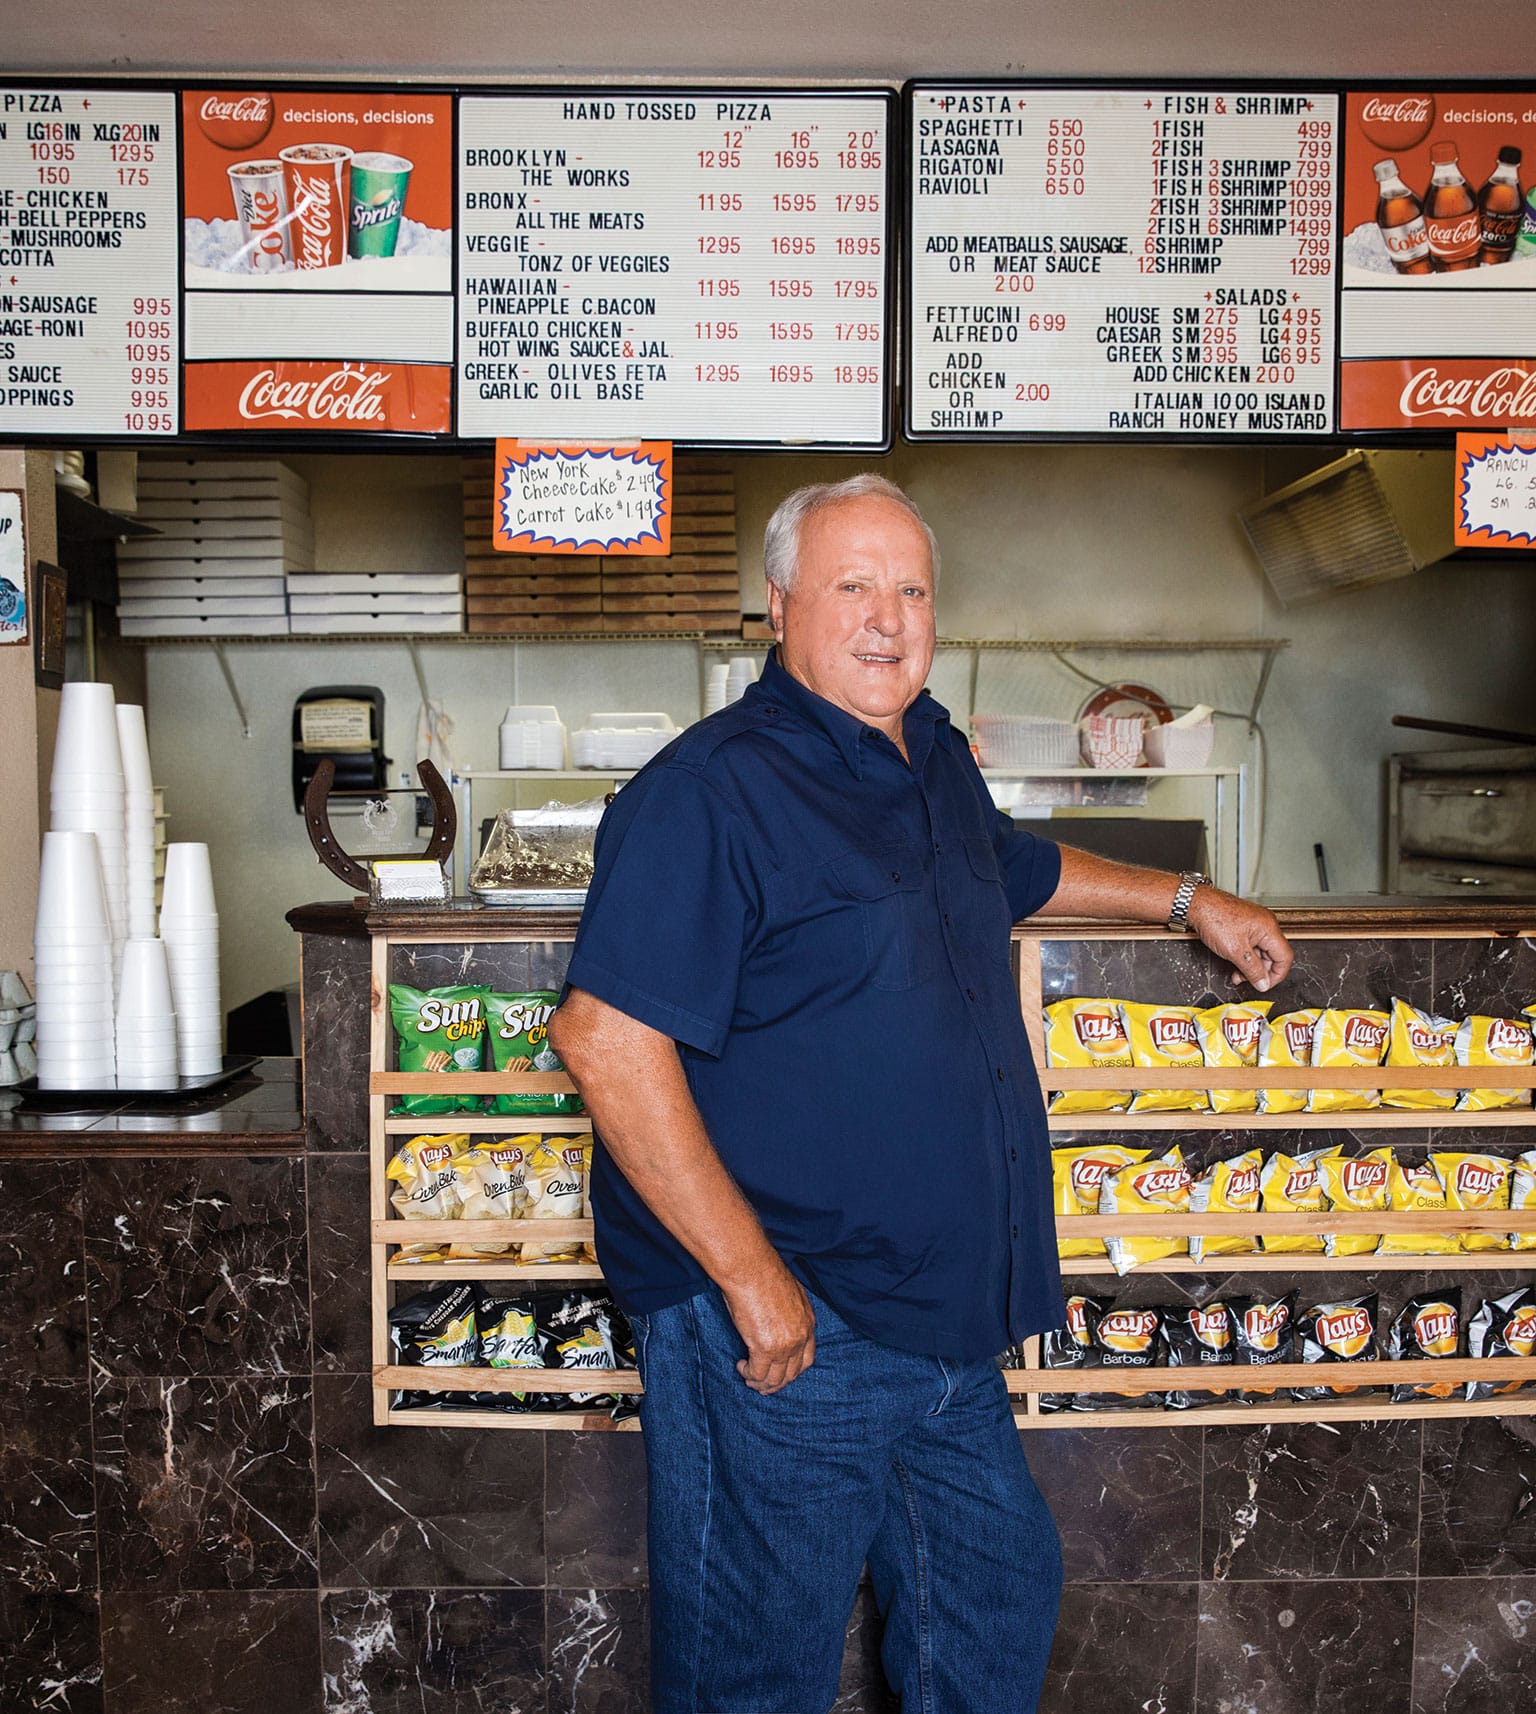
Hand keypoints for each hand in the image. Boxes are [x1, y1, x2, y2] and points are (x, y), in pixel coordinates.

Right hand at [721, 1264, 816, 1394]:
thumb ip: (790, 1312)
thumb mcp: (789, 1293)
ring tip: (749, 1379)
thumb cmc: (764, 1274)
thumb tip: (778, 1322)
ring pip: (775, 1379)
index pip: (807, 1359)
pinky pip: (757, 1374)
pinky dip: (748, 1375)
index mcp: (808, 1322)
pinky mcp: (764, 1348)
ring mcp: (784, 1345)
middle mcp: (800, 1337)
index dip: (793, 1371)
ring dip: (761, 1383)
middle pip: (792, 1373)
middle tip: (763, 1384)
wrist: (751, 1269)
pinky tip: (741, 1367)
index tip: (781, 1374)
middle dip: (777, 1383)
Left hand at [1186, 887, 1292, 992]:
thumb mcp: (1234, 951)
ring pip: (1261, 951)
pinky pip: (1252, 944)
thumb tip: (1263, 983)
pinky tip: (1236, 963)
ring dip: (1251, 966)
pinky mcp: (1246, 924)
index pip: (1285, 957)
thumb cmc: (1213, 918)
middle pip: (1273, 955)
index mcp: (1269, 928)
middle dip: (1260, 971)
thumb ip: (1252, 970)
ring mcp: (1256, 923)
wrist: (1197, 904)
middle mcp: (1266, 924)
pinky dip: (1245, 956)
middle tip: (1247, 981)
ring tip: (1238, 974)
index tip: (1265, 985)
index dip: (1277, 975)